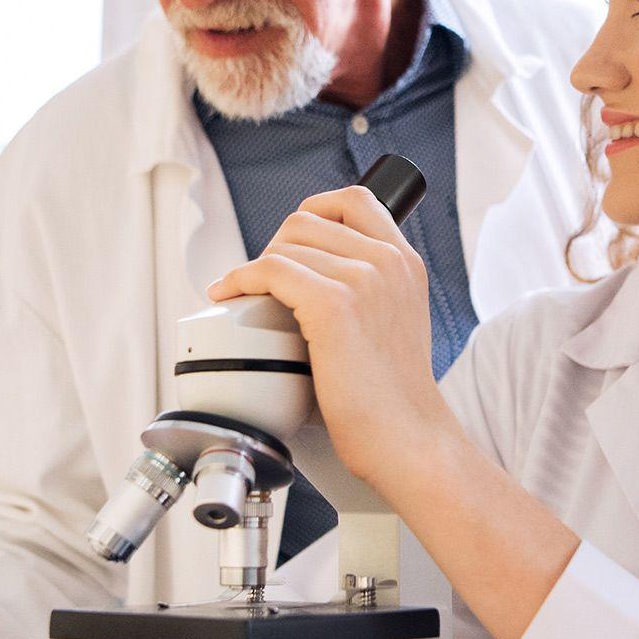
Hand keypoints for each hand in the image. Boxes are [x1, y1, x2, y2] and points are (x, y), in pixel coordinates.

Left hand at [207, 185, 462, 494]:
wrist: (408, 437)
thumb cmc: (393, 398)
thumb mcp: (395, 322)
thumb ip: (371, 290)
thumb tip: (312, 277)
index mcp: (405, 263)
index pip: (355, 201)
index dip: (314, 211)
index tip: (292, 240)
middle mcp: (388, 262)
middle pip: (308, 220)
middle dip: (275, 246)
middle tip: (264, 282)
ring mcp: (364, 280)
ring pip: (285, 244)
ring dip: (256, 267)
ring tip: (247, 295)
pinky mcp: (334, 305)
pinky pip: (269, 270)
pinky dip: (240, 279)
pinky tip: (231, 295)